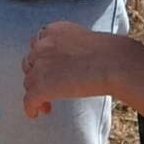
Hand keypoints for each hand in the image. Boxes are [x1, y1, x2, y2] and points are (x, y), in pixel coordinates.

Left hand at [20, 20, 137, 119]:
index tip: (46, 70)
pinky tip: (36, 113)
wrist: (114, 63)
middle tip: (48, 88)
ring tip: (47, 104)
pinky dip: (30, 108)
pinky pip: (29, 100)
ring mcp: (40, 65)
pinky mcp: (41, 86)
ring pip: (29, 82)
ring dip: (36, 93)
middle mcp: (43, 45)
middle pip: (30, 63)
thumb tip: (67, 63)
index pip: (36, 44)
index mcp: (54, 30)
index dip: (40, 60)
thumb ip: (68, 47)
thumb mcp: (83, 40)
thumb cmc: (109, 54)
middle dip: (37, 76)